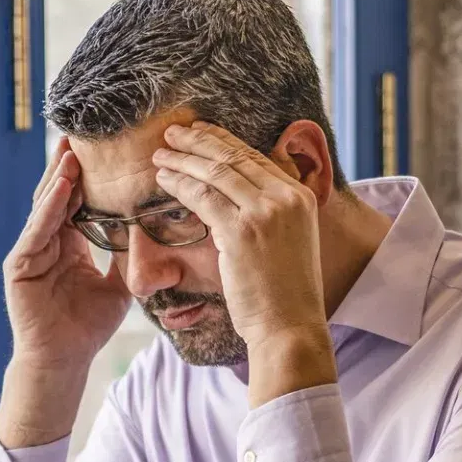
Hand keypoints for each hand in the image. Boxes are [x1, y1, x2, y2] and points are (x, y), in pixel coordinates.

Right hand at [0, 140, 129, 446]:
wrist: (64, 361)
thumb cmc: (87, 326)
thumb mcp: (119, 285)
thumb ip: (129, 256)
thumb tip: (154, 230)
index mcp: (67, 242)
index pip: (78, 198)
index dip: (90, 173)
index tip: (107, 145)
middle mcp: (46, 241)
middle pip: (59, 193)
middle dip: (70, 163)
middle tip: (85, 129)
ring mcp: (30, 250)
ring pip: (46, 204)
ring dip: (60, 175)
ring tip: (74, 147)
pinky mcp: (19, 265)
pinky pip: (37, 228)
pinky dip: (51, 206)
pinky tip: (63, 184)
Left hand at [151, 122, 335, 402]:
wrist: (290, 328)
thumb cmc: (283, 295)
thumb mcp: (290, 242)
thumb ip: (272, 214)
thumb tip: (243, 197)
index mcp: (301, 196)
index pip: (256, 157)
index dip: (223, 141)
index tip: (200, 133)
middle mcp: (286, 198)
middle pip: (234, 156)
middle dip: (199, 141)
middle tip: (173, 133)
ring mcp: (265, 213)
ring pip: (216, 172)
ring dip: (183, 159)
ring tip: (160, 154)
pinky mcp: (241, 232)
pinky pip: (202, 197)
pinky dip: (179, 184)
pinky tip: (162, 179)